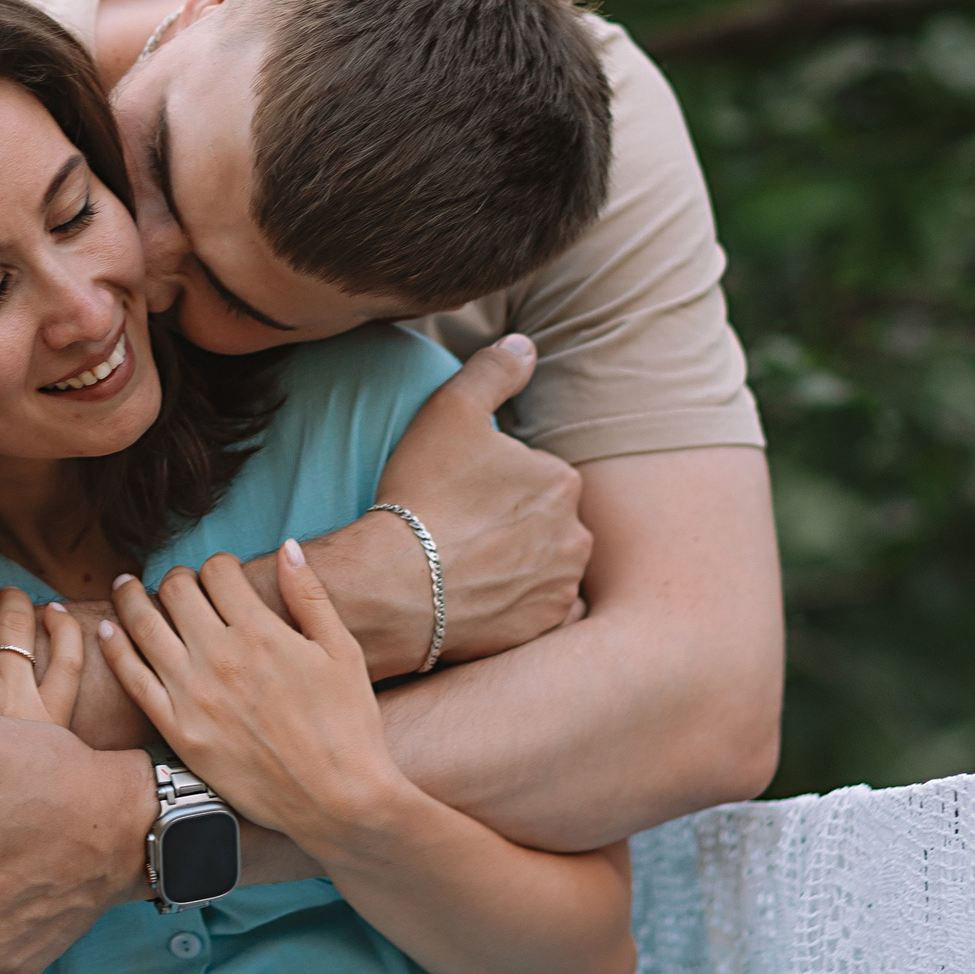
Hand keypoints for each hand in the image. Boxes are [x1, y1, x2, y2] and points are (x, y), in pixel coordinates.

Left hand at [99, 544, 409, 847]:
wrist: (337, 800)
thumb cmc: (348, 725)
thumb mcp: (341, 651)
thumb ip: (309, 595)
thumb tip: (286, 546)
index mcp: (261, 631)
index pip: (217, 572)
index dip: (218, 565)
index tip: (221, 575)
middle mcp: (220, 656)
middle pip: (176, 591)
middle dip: (177, 579)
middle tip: (180, 585)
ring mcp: (194, 695)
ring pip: (143, 625)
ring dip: (132, 598)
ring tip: (126, 588)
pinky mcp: (178, 731)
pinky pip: (132, 680)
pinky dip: (115, 649)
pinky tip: (107, 631)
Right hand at [353, 334, 588, 673]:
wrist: (398, 585)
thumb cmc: (422, 493)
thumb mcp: (451, 410)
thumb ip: (494, 370)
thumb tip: (525, 344)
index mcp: (561, 479)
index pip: (534, 474)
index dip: (494, 481)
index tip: (459, 492)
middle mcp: (576, 534)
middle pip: (544, 520)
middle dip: (513, 522)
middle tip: (460, 528)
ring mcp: (561, 586)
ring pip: (544, 565)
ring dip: (518, 563)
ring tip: (466, 565)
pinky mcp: (542, 628)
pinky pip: (537, 610)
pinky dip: (516, 603)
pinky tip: (478, 596)